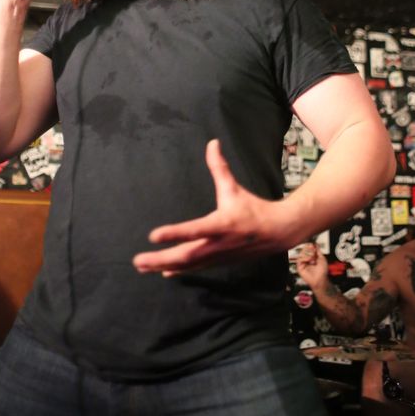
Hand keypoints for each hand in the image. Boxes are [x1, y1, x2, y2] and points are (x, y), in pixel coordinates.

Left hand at [132, 139, 283, 274]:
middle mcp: (217, 244)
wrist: (276, 233)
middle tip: (138, 260)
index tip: (153, 235)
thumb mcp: (234, 188)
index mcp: (222, 224)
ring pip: (187, 265)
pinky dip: (177, 269)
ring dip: (163, 266)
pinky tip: (161, 271)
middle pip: (186, 255)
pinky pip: (194, 268)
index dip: (174, 233)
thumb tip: (212, 143)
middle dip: (160, 259)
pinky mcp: (217, 262)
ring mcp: (217, 256)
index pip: (194, 230)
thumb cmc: (252, 208)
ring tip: (141, 266)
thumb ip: (219, 168)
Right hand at [295, 242, 328, 290]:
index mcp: (312, 258)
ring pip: (301, 253)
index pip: (309, 249)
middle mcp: (307, 260)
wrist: (320, 279)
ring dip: (307, 253)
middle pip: (304, 250)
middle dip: (309, 249)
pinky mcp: (300, 267)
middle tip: (313, 251)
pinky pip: (299, 259)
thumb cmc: (322, 272)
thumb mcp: (322, 258)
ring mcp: (303, 263)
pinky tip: (309, 259)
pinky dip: (304, 257)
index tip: (312, 244)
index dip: (310, 246)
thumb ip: (318, 251)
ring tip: (312, 256)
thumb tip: (316, 244)